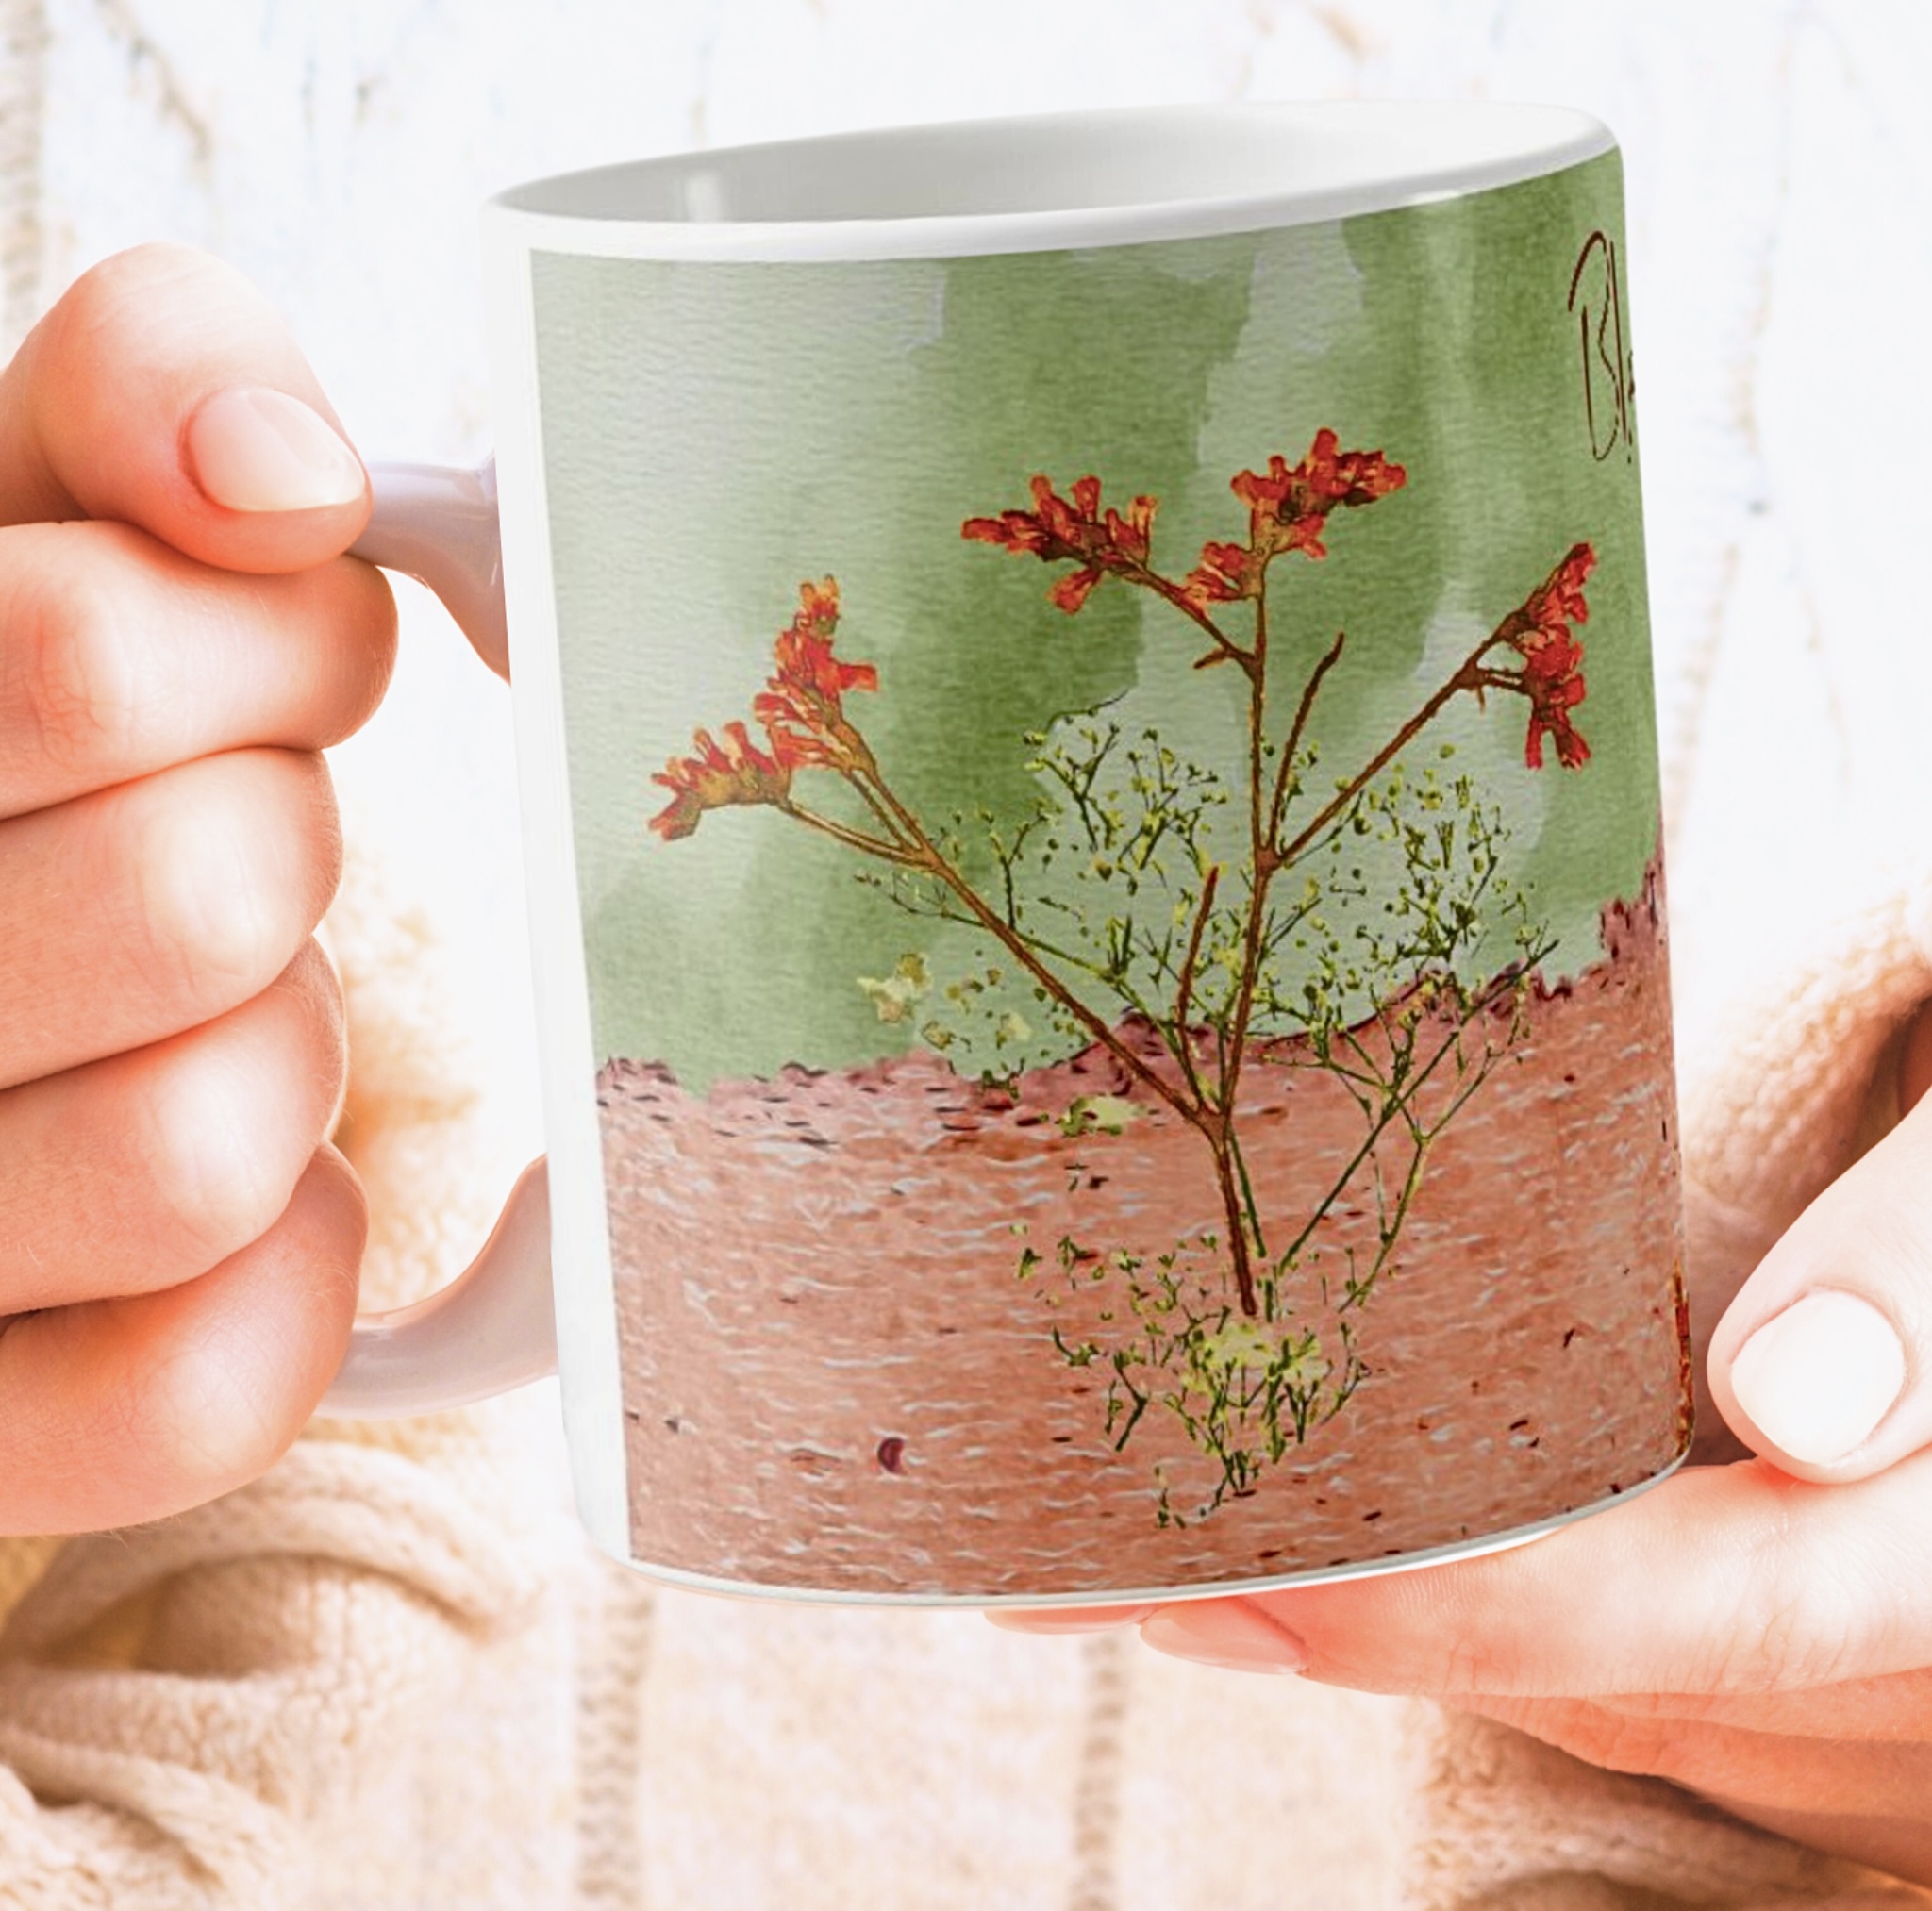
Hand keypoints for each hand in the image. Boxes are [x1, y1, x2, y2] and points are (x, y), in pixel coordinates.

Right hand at [0, 245, 396, 1534]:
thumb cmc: (10, 740)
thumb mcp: (25, 503)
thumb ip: (144, 394)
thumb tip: (284, 471)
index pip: (80, 663)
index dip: (286, 639)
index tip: (298, 634)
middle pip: (207, 900)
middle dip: (286, 838)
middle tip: (229, 825)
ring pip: (208, 1150)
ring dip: (282, 1058)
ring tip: (193, 1016)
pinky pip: (200, 1389)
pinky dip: (282, 1278)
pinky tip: (240, 1197)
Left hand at [993, 1007, 1931, 1886]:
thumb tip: (1787, 1396)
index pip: (1681, 1610)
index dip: (1442, 1609)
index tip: (1207, 1582)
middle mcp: (1885, 1666)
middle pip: (1575, 1671)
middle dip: (1317, 1632)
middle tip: (1058, 1561)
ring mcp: (1850, 1685)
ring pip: (1574, 1680)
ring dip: (1354, 1627)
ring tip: (1130, 1548)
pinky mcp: (1804, 1642)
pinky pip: (1608, 1652)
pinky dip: (1451, 1608)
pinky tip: (1315, 1546)